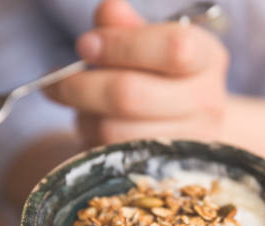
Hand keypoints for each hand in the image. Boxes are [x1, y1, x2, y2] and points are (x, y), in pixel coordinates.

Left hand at [45, 0, 228, 146]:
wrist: (189, 124)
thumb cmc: (162, 75)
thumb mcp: (149, 42)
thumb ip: (126, 27)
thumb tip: (109, 11)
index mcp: (208, 58)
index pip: (174, 48)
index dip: (121, 46)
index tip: (85, 45)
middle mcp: (207, 102)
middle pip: (132, 94)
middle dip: (83, 85)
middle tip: (56, 80)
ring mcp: (189, 141)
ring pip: (115, 131)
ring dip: (85, 115)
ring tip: (81, 104)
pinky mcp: (165, 171)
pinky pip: (112, 156)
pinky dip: (92, 138)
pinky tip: (94, 125)